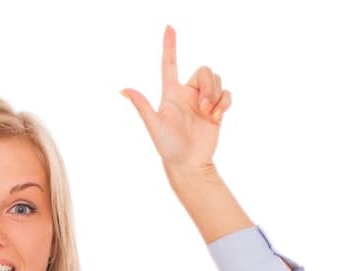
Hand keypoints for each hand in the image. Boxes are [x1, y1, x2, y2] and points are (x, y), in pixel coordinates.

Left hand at [121, 23, 231, 176]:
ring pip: (216, 79)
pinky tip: (217, 116)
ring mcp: (203, 99)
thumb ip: (142, 106)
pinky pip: (227, 93)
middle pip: (204, 69)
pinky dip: (225, 102)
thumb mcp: (154, 125)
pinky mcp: (216, 108)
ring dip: (215, 95)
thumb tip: (123, 89)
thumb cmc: (168, 147)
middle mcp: (188, 92)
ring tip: (208, 114)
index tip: (169, 27)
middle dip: (207, 86)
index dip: (169, 45)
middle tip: (202, 108)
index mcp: (171, 92)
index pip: (169, 63)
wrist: (188, 163)